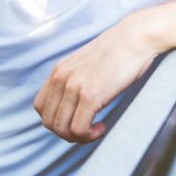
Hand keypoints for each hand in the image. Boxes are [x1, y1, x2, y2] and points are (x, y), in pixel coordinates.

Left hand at [33, 15, 157, 142]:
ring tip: (95, 130)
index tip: (75, 121)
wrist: (135, 37)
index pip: (40, 107)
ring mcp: (74, 86)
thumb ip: (75, 80)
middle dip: (67, 133)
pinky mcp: (90, 95)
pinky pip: (78, 129)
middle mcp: (61, 78)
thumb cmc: (119, 52)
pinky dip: (88, 136)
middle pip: (49, 122)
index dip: (56, 120)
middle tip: (87, 130)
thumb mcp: (86, 65)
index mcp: (59, 71)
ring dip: (78, 137)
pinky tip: (101, 127)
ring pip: (61, 129)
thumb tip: (75, 104)